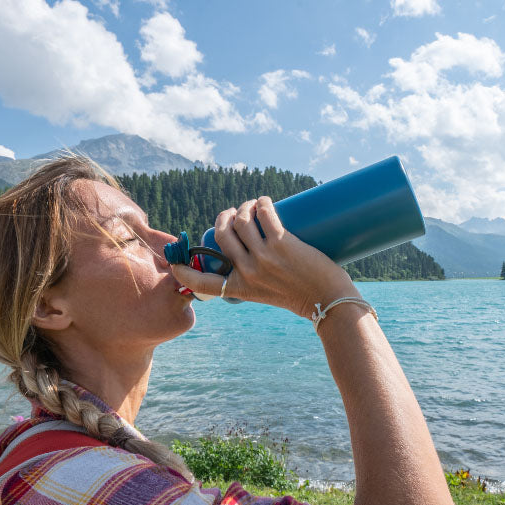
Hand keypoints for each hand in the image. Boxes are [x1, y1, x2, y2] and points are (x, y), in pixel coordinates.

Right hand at [168, 196, 358, 317]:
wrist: (328, 302)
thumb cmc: (304, 298)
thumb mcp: (268, 294)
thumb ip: (257, 279)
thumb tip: (255, 251)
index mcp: (239, 289)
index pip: (201, 282)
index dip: (183, 271)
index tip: (176, 263)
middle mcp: (246, 272)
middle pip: (222, 235)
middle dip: (226, 217)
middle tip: (237, 213)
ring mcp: (263, 258)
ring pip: (242, 221)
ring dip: (245, 207)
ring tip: (254, 205)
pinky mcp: (281, 243)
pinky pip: (264, 214)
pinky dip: (262, 203)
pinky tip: (265, 201)